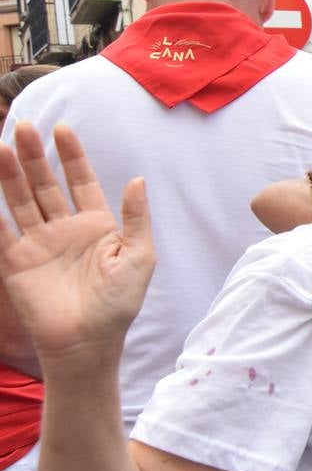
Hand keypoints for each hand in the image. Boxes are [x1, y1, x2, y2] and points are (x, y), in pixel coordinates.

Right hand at [0, 124, 154, 375]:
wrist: (88, 343)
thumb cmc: (119, 303)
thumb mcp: (139, 257)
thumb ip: (135, 218)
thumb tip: (138, 180)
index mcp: (97, 225)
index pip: (81, 181)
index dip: (72, 156)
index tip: (63, 129)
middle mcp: (65, 229)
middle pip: (47, 184)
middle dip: (35, 157)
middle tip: (25, 127)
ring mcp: (39, 244)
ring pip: (21, 200)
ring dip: (10, 175)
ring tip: (2, 147)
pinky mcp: (16, 262)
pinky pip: (0, 231)